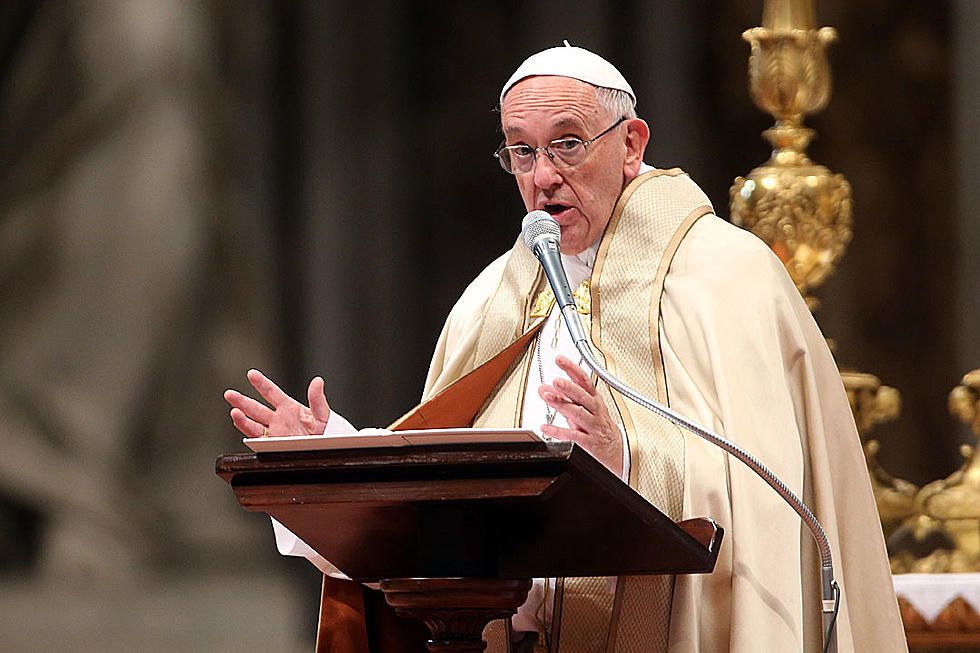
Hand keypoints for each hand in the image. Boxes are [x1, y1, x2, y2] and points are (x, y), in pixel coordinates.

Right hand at [224, 369, 329, 436]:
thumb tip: (317, 381)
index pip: (272, 393)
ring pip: (253, 424)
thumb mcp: (324, 415)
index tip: (251, 374)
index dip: (261, 383)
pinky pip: (257, 439)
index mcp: (289, 408)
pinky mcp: (273, 446)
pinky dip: (248, 433)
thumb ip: (318, 399)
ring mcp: (274, 433)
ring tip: (234, 411)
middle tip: (229, 394)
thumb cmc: (327, 433)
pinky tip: (241, 426)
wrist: (327, 451)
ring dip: (242, 418)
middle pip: (256, 408)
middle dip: (242, 401)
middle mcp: (278, 419)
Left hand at [538, 355, 622, 476]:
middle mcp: (595, 410)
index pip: (583, 380)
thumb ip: (563, 398)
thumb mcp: (581, 409)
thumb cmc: (598, 426)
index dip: (572, 368)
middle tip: (556, 380)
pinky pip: (573, 435)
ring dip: (562, 404)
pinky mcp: (589, 442)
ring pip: (578, 413)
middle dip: (569, 387)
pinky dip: (558, 431)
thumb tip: (544, 388)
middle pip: (583, 396)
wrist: (617, 450)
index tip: (559, 359)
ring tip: (547, 397)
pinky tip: (546, 427)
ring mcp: (593, 426)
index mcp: (594, 399)